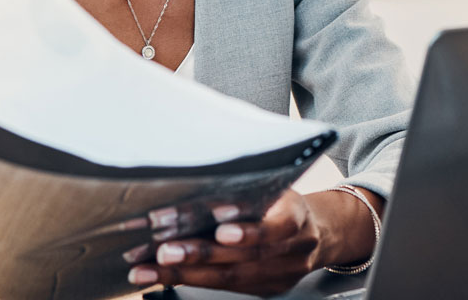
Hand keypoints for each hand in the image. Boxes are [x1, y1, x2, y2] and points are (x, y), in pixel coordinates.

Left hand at [124, 189, 324, 296]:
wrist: (318, 233)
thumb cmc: (285, 204)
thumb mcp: (276, 187)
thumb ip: (248, 190)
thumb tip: (197, 178)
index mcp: (297, 218)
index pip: (277, 227)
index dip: (250, 230)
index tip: (221, 228)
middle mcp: (293, 251)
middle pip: (245, 258)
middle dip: (201, 255)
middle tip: (164, 250)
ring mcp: (280, 276)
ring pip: (230, 278)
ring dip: (185, 273)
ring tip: (148, 269)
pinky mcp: (266, 290)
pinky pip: (226, 289)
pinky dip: (190, 280)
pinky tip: (162, 275)